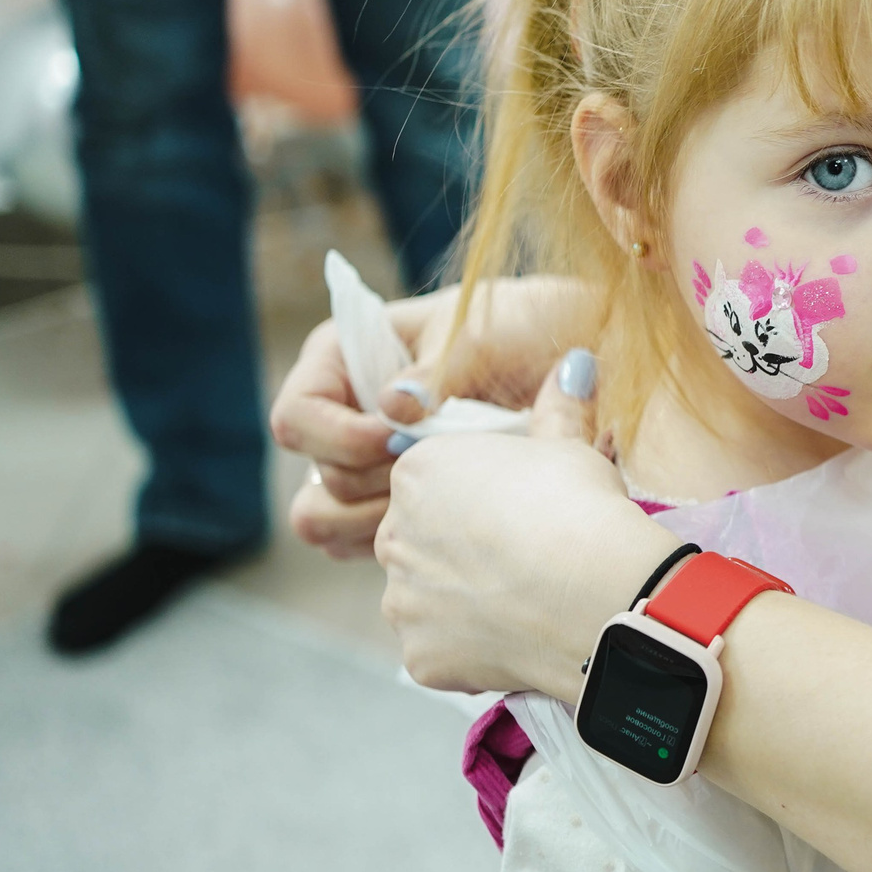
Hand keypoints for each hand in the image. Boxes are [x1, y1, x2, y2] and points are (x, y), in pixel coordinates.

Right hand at [269, 276, 592, 557]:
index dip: (341, 438)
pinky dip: (399, 542)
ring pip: (329, 520)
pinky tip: (450, 525)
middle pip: (319, 478)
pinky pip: (363, 543)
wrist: (575, 357)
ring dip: (382, 522)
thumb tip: (392, 406)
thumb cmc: (525, 327)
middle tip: (442, 471)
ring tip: (447, 503)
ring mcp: (366, 461)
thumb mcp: (483, 334)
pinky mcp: (395, 499)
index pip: (296, 416)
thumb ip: (437, 370)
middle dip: (377, 483)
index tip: (400, 442)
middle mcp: (344, 413)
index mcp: (341, 358)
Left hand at [377, 351, 676, 696]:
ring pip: (427, 598)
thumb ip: (557, 408)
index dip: (481, 494)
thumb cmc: (578, 507)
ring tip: (527, 597)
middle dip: (463, 548)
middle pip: (423, 539)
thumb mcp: (569, 446)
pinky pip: (442, 650)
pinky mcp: (419, 656)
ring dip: (465, 599)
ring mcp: (402, 600)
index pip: (433, 480)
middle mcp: (391, 535)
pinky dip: (474, 647)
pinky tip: (520, 633)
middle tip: (526, 552)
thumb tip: (574, 363)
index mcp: (418, 473)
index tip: (523, 506)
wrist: (594, 593)